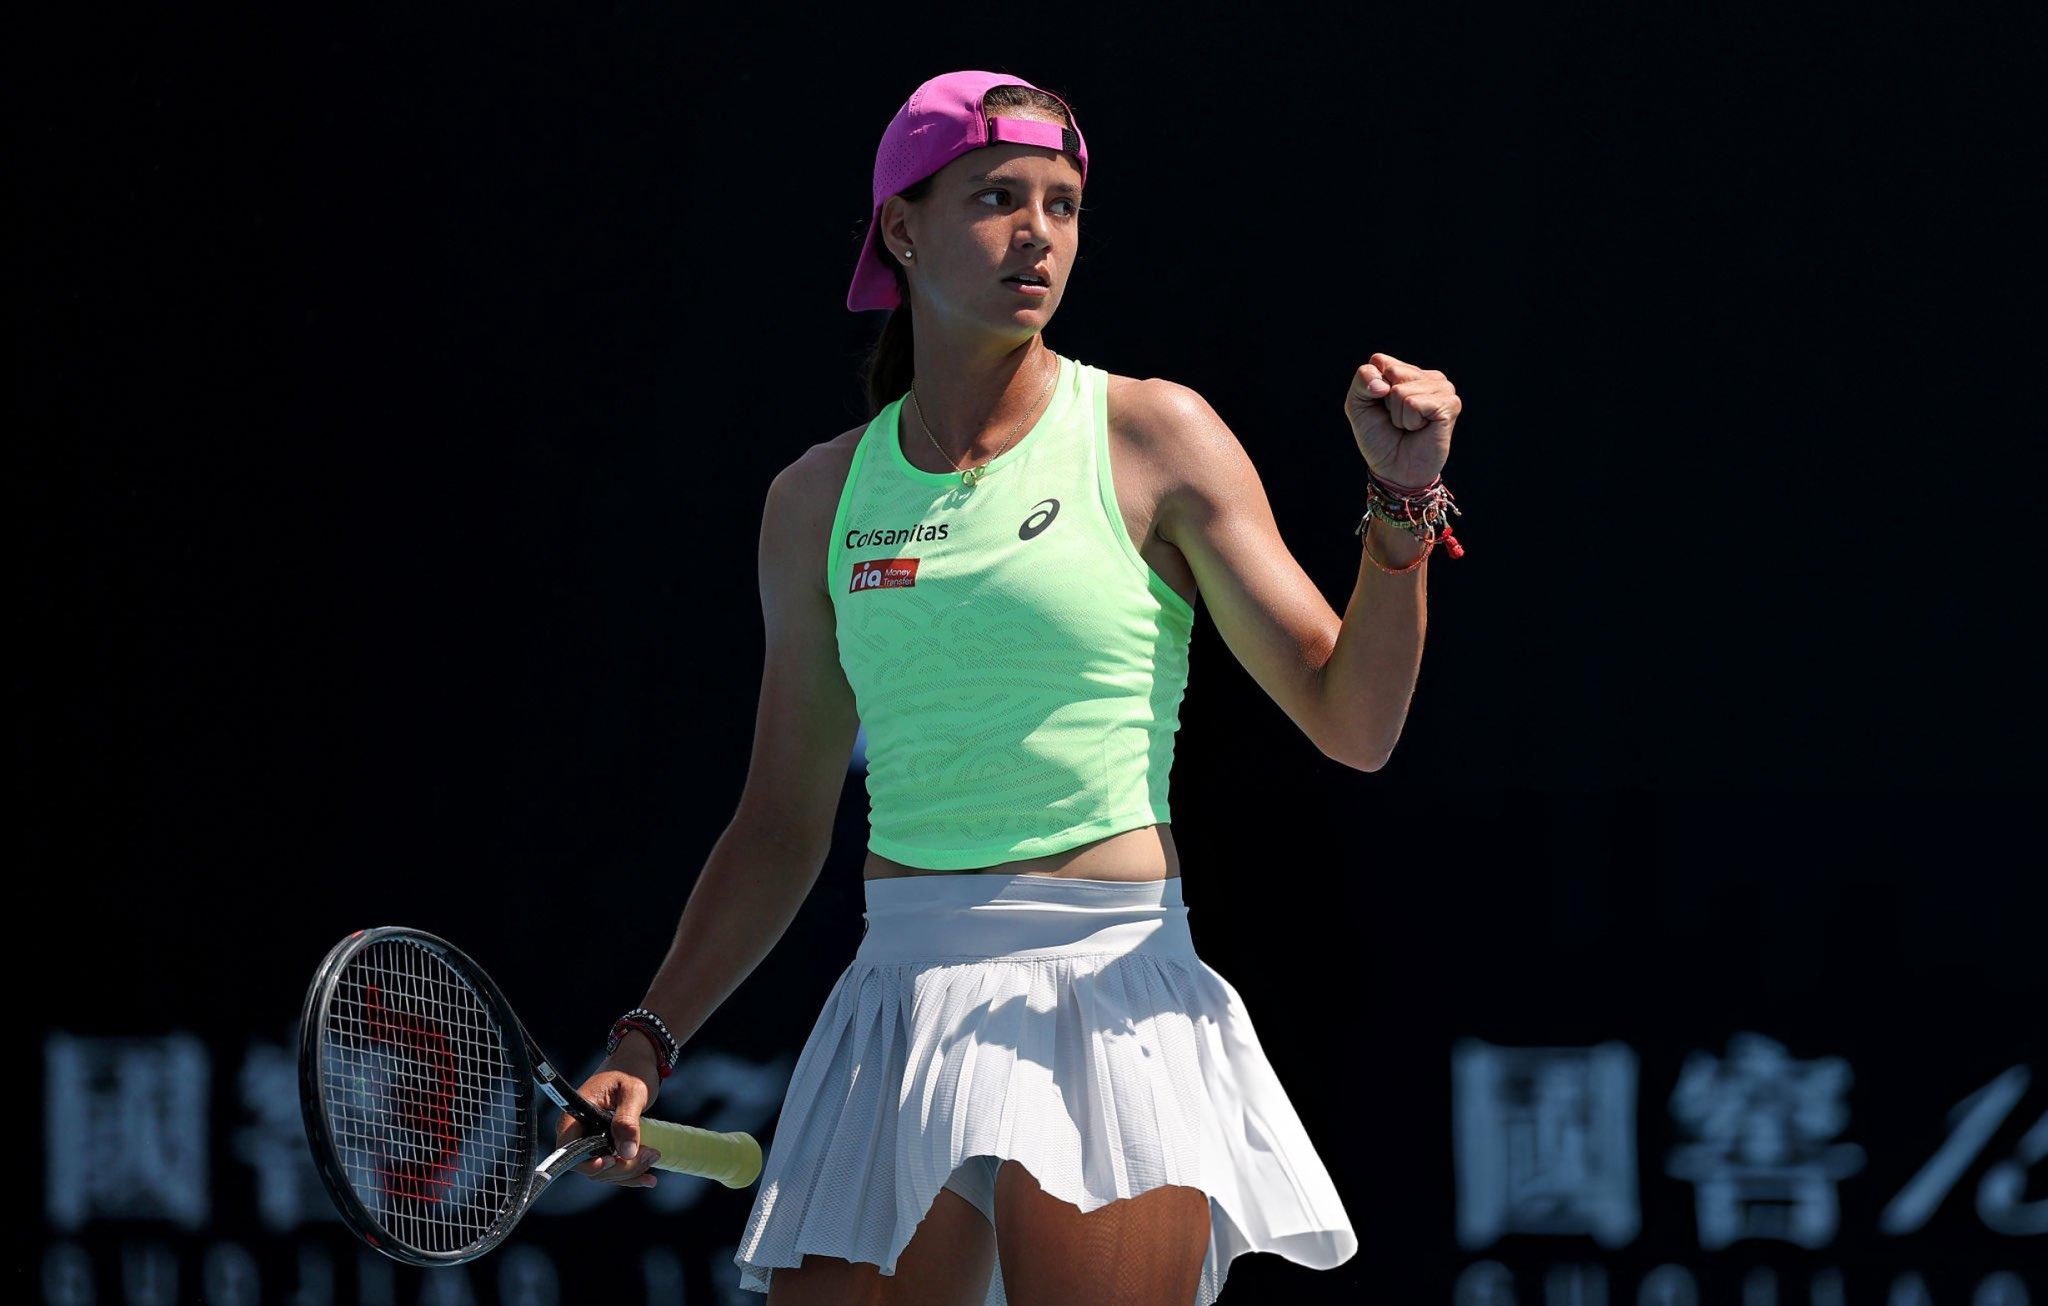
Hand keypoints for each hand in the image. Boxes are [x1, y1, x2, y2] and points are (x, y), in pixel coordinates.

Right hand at [558, 1056, 663, 1188]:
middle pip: (589, 1164)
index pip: (569, 1150)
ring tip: (654, 1158)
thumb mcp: (633, 1092)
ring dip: (628, 1171)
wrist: (637, 1062)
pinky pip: (613, 1166)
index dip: (588, 1163)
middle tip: (650, 1154)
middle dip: (620, 1167)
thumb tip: (626, 1153)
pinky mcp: (605, 1144)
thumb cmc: (631, 1070)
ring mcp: (591, 1139)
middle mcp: (578, 1130)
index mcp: (575, 1115)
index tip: (612, 1161)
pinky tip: (648, 1178)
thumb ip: (628, 1121)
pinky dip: (631, 1174)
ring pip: (603, 1170)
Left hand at [1343, 353, 1459, 488]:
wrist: (1395, 470)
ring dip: (1398, 415)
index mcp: (1408, 372)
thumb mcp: (1358, 404)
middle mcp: (1428, 376)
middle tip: (1397, 419)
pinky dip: (1409, 421)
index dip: (1371, 387)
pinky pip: (1413, 403)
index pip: (1379, 360)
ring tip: (1409, 426)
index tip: (1380, 408)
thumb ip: (1363, 379)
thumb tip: (1386, 385)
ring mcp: (1443, 389)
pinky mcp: (1449, 404)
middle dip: (1386, 401)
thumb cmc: (1379, 438)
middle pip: (1391, 371)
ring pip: (1402, 390)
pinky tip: (1419, 429)